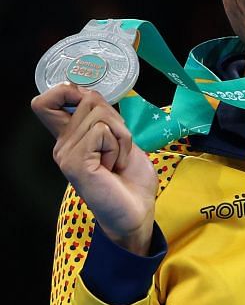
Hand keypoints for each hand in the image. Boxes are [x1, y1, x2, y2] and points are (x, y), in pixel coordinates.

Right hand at [30, 84, 157, 253]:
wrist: (137, 213)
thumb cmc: (131, 181)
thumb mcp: (121, 141)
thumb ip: (105, 119)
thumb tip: (92, 93)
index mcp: (71, 137)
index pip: (46, 100)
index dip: (69, 91)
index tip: (94, 107)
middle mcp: (63, 144)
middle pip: (88, 99)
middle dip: (116, 118)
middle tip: (119, 147)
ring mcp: (66, 153)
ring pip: (99, 114)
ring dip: (121, 135)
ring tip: (117, 159)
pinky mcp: (75, 162)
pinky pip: (102, 132)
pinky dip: (118, 146)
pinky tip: (114, 166)